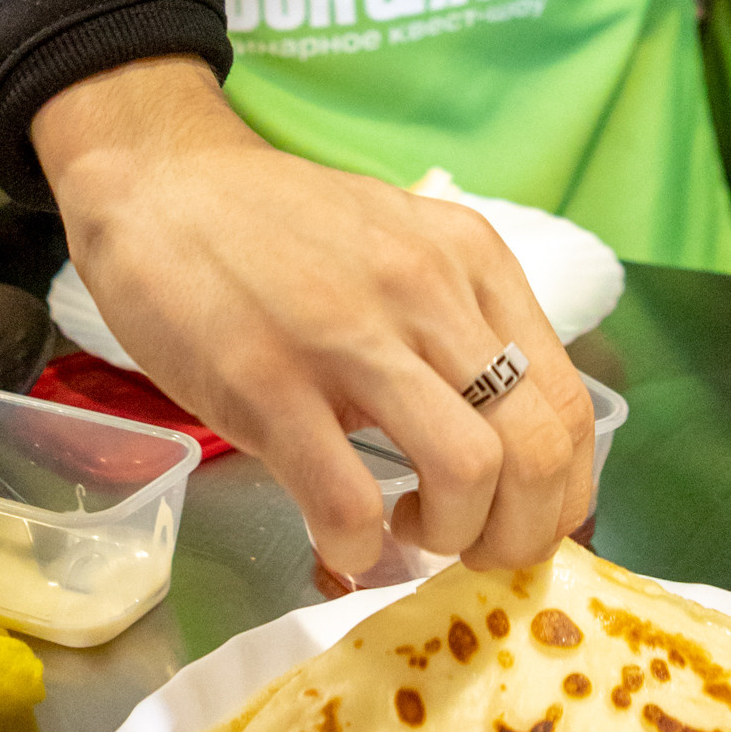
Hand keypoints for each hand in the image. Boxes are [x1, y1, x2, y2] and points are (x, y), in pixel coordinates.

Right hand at [31, 56, 594, 576]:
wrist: (160, 181)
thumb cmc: (278, 228)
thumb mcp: (399, 247)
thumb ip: (455, 326)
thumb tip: (502, 449)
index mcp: (471, 261)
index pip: (570, 406)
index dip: (562, 496)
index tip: (521, 524)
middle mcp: (427, 292)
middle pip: (536, 450)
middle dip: (519, 535)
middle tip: (472, 550)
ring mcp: (348, 336)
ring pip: (468, 472)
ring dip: (450, 539)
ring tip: (409, 531)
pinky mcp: (268, 381)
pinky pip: (349, 502)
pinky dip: (358, 549)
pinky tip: (340, 539)